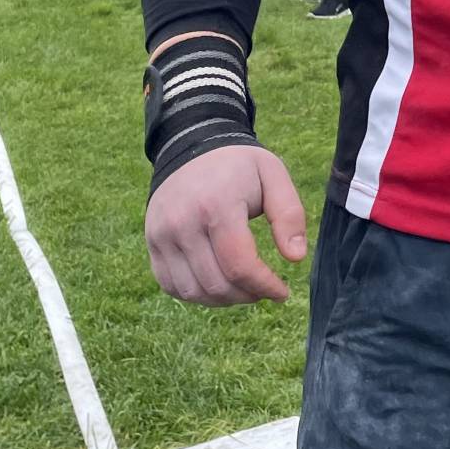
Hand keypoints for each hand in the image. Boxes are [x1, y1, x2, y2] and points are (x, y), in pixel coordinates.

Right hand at [145, 146, 307, 306]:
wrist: (192, 148)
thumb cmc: (239, 166)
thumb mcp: (274, 175)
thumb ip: (290, 214)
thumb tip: (297, 258)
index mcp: (216, 205)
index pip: (240, 266)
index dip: (265, 286)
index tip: (282, 292)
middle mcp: (183, 223)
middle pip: (217, 284)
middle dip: (248, 295)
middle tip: (264, 289)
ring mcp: (162, 235)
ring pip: (194, 292)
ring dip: (224, 300)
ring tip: (244, 288)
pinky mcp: (152, 244)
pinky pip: (172, 286)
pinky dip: (197, 294)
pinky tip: (218, 284)